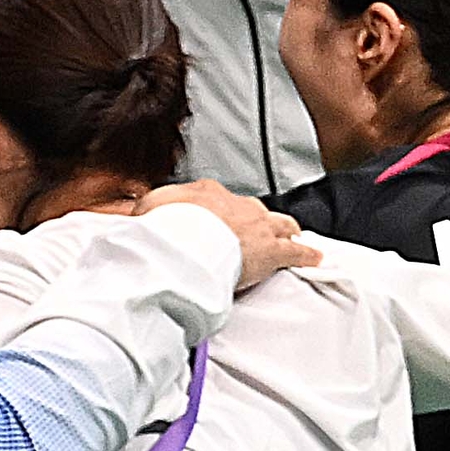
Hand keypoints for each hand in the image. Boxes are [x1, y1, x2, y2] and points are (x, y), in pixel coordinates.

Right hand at [138, 180, 318, 289]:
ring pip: (281, 224)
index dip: (218, 209)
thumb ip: (145, 210)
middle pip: (254, 208)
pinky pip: (296, 252)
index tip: (214, 218)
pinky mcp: (273, 250)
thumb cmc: (172, 227)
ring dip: (287, 230)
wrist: (194, 241)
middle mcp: (239, 205)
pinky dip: (306, 255)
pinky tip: (314, 257)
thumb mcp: (148, 210)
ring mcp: (259, 226)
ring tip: (292, 235)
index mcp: (209, 193)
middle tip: (258, 228)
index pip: (216, 197)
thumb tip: (135, 216)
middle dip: (258, 218)